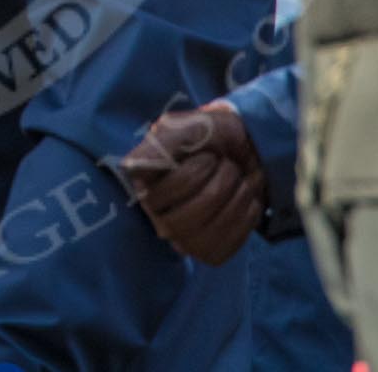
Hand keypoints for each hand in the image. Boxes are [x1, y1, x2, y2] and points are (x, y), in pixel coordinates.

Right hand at [119, 102, 265, 265]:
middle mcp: (158, 215)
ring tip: (241, 182)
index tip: (208, 154)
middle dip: (217, 188)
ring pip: (202, 240)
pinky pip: (223, 250)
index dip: (192, 175)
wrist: (249, 146)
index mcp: (146, 185)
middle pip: (182, 223)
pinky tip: (247, 201)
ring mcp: (183, 237)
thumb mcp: (187, 128)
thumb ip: (160, 146)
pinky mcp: (209, 250)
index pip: (158, 198)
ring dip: (235, 203)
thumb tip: (128, 167)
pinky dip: (244, 220)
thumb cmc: (213, 134)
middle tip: (229, 166)